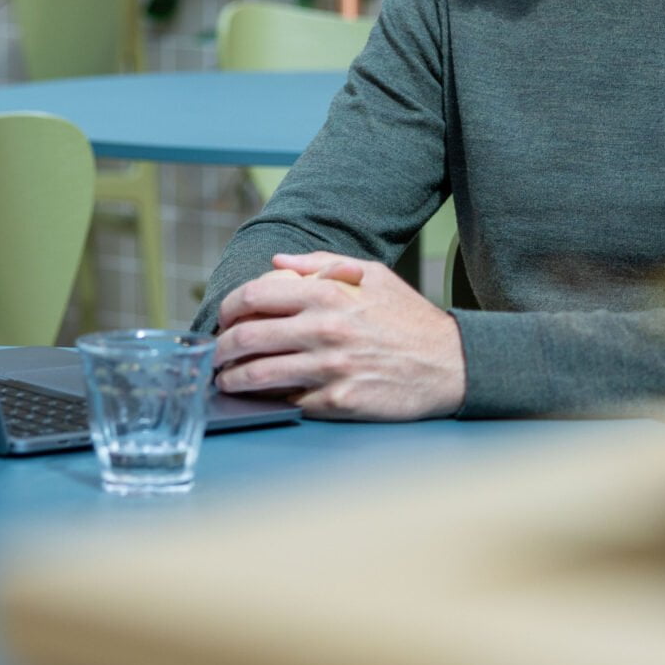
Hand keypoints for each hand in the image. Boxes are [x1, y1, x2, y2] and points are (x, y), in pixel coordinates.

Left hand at [213, 252, 465, 420]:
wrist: (449, 364)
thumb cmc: (408, 318)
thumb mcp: (371, 275)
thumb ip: (320, 264)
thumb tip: (277, 261)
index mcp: (327, 294)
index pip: (254, 296)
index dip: (229, 308)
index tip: (224, 319)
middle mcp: (324, 330)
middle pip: (247, 338)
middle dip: (220, 348)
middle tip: (215, 355)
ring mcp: (329, 369)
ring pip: (259, 376)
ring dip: (233, 379)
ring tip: (226, 381)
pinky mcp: (337, 402)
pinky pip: (288, 402)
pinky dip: (269, 401)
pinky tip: (263, 398)